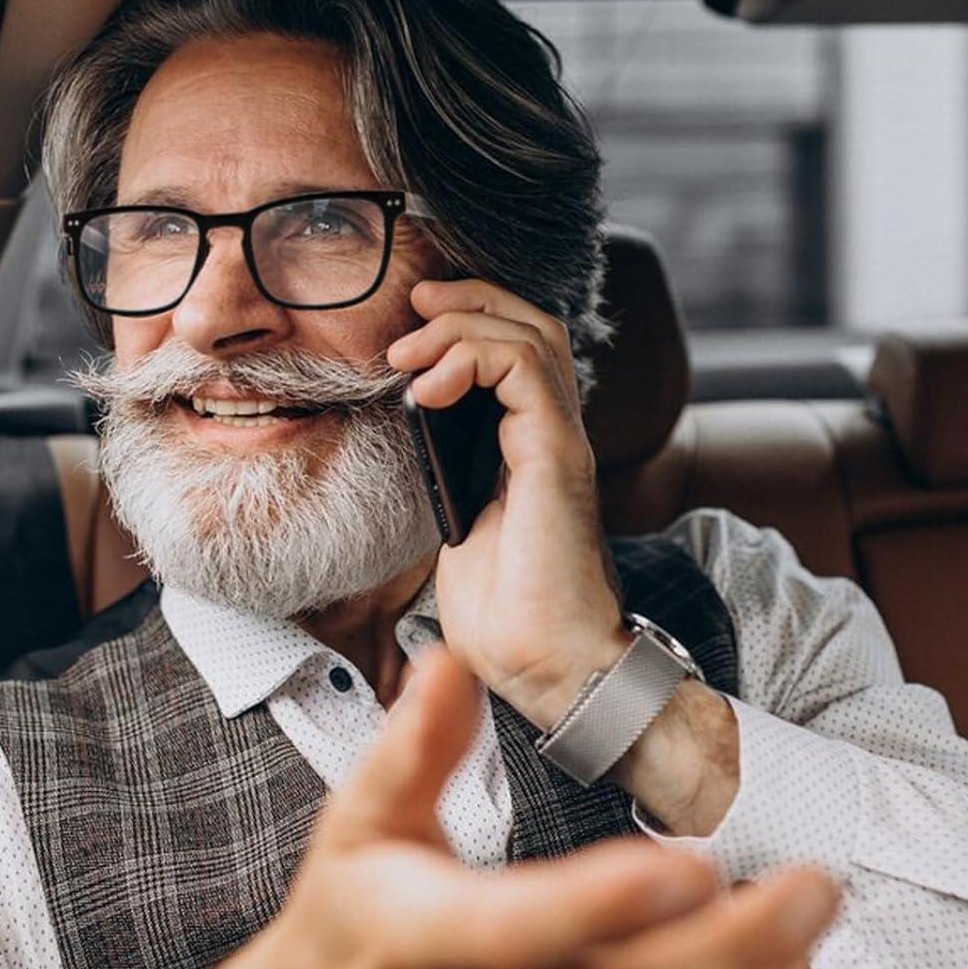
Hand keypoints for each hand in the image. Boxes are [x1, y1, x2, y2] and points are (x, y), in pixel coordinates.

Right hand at [136, 649, 840, 968]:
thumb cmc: (344, 928)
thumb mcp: (357, 823)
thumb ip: (412, 745)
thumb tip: (453, 659)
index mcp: (426, 941)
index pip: (525, 934)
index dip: (610, 905)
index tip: (691, 862)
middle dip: (735, 947)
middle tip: (812, 881)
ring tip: (806, 914)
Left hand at [386, 279, 627, 729]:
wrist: (545, 667)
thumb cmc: (506, 617)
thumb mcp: (458, 531)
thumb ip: (449, 481)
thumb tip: (414, 443)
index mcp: (528, 449)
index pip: (516, 351)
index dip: (467, 320)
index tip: (408, 330)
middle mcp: (551, 436)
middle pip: (531, 324)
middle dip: (466, 301)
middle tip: (410, 313)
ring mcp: (558, 444)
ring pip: (532, 334)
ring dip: (462, 324)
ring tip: (410, 350)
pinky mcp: (555, 457)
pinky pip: (525, 370)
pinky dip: (473, 357)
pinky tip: (430, 387)